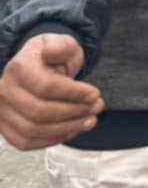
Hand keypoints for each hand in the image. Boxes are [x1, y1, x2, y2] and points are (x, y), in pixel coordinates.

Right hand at [0, 34, 102, 150]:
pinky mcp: (5, 128)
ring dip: (67, 129)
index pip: (46, 86)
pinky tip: (73, 129)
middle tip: (97, 107)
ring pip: (33, 130)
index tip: (96, 94)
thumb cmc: (54, 57)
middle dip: (74, 112)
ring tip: (90, 120)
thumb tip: (51, 52)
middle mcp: (4, 91)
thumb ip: (62, 46)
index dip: (74, 93)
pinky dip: (52, 139)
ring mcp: (1, 111)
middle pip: (40, 111)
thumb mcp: (64, 44)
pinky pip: (26, 142)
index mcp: (18, 68)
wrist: (38, 68)